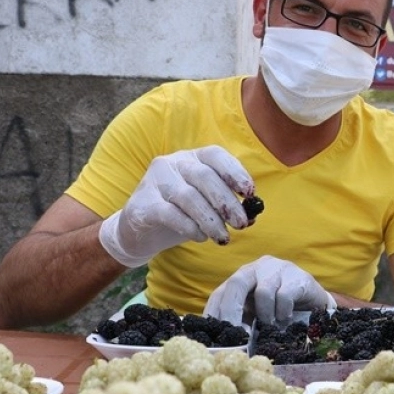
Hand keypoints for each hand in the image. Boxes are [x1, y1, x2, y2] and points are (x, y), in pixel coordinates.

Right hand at [99, 145, 254, 267]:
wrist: (139, 230)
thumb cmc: (182, 214)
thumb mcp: (207, 206)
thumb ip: (229, 206)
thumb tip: (253, 215)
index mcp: (192, 157)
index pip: (216, 155)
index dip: (235, 172)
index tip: (250, 193)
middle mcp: (173, 162)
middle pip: (204, 176)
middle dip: (227, 202)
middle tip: (241, 224)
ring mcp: (155, 180)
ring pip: (188, 197)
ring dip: (211, 220)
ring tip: (223, 238)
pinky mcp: (143, 203)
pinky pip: (170, 213)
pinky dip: (190, 227)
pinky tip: (201, 237)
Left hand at [203, 256, 336, 325]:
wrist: (315, 304)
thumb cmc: (280, 310)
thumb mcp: (256, 314)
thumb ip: (241, 321)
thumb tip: (223, 344)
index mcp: (242, 278)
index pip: (221, 293)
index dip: (215, 314)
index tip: (214, 337)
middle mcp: (257, 268)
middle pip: (237, 283)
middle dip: (233, 311)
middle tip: (237, 336)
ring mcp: (279, 269)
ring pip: (263, 292)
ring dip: (265, 315)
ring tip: (271, 326)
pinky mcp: (298, 277)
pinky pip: (285, 296)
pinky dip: (283, 313)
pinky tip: (287, 319)